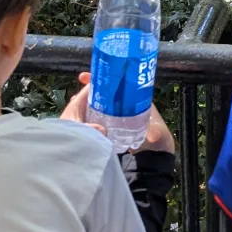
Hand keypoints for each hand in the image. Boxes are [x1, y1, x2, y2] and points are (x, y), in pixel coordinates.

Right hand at [60, 72, 175, 154]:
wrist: (156, 154)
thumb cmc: (158, 139)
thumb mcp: (156, 133)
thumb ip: (154, 133)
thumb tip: (152, 136)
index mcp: (135, 98)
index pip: (116, 83)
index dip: (101, 79)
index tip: (85, 77)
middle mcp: (125, 104)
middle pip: (105, 92)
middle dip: (90, 91)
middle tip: (75, 95)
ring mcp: (118, 114)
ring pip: (100, 104)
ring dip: (87, 103)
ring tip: (73, 104)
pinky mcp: (113, 125)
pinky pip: (98, 116)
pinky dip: (89, 115)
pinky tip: (80, 119)